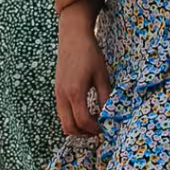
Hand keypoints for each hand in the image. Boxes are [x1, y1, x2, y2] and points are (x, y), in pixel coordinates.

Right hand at [56, 4, 112, 136]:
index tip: (106, 126)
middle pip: (69, 127)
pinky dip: (72, 117)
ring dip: (78, 126)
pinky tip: (85, 109)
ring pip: (64, 121)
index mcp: (75, 92)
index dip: (96, 128)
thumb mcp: (102, 76)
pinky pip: (62, 111)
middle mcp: (63, 95)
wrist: (72, 36)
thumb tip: (111, 115)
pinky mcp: (57, 89)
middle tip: (99, 128)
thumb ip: (106, 97)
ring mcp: (58, 92)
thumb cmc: (89, 54)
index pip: (83, 121)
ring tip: (93, 121)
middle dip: (84, 133)